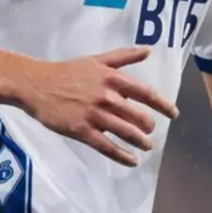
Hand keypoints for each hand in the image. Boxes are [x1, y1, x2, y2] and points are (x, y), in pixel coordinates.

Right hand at [16, 46, 178, 166]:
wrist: (37, 84)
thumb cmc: (68, 71)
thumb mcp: (97, 59)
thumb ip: (124, 56)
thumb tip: (148, 51)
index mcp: (113, 79)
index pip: (146, 94)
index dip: (163, 105)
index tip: (174, 114)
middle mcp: (107, 97)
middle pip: (138, 116)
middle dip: (148, 127)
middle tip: (151, 132)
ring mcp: (94, 115)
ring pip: (125, 132)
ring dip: (140, 142)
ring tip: (147, 147)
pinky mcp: (81, 130)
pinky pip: (106, 146)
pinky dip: (122, 156)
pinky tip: (132, 161)